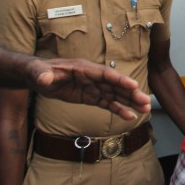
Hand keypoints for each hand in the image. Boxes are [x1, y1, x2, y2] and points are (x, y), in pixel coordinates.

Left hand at [26, 58, 151, 119]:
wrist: (38, 76)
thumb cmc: (39, 71)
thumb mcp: (38, 72)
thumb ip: (42, 74)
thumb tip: (44, 79)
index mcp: (85, 69)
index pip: (106, 74)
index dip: (120, 80)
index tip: (134, 85)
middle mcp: (93, 77)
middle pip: (116, 85)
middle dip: (132, 93)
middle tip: (146, 102)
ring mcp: (93, 88)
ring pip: (116, 95)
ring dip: (130, 102)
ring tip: (145, 109)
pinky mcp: (90, 97)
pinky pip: (107, 104)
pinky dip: (119, 110)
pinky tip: (130, 116)